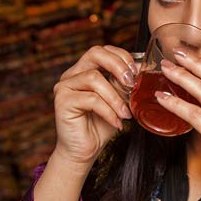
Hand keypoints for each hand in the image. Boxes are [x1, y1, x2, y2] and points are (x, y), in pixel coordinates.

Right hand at [50, 45, 136, 167]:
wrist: (86, 149)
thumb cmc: (103, 124)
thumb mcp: (120, 100)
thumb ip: (124, 84)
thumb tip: (139, 70)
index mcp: (85, 70)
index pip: (103, 50)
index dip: (122, 57)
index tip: (137, 73)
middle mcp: (72, 74)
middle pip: (95, 53)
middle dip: (118, 66)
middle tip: (132, 84)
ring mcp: (64, 86)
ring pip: (94, 78)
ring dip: (116, 97)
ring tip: (126, 113)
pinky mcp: (62, 101)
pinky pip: (91, 99)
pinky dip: (109, 111)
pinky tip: (117, 122)